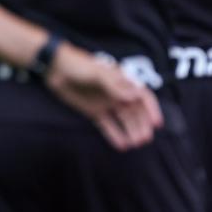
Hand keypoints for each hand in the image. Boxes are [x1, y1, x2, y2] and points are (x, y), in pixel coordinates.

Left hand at [44, 42, 162, 150]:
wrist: (55, 68)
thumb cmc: (78, 65)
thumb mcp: (97, 73)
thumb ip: (115, 85)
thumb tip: (135, 95)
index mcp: (121, 82)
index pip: (142, 97)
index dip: (151, 110)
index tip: (156, 124)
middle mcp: (116, 94)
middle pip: (135, 112)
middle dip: (141, 125)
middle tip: (144, 139)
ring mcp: (105, 103)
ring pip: (123, 120)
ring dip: (131, 131)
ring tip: (135, 144)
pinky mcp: (93, 111)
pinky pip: (107, 125)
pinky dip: (114, 135)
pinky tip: (121, 146)